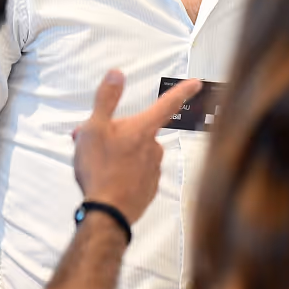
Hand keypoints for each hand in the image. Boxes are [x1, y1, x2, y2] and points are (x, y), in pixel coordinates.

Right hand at [72, 71, 200, 223]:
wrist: (106, 214)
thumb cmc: (99, 170)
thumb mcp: (94, 128)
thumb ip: (106, 99)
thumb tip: (117, 73)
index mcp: (143, 129)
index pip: (167, 104)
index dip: (183, 91)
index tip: (197, 83)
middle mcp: (154, 148)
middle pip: (139, 131)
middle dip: (118, 133)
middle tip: (91, 142)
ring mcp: (154, 170)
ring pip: (136, 153)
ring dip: (119, 153)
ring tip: (96, 164)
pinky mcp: (149, 189)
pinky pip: (137, 173)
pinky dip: (124, 173)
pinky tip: (109, 180)